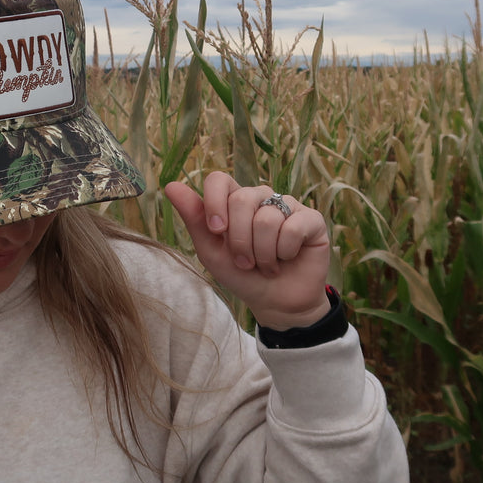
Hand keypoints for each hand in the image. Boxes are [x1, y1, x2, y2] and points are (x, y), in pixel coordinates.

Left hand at [164, 173, 331, 329]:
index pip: (219, 179)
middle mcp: (261, 197)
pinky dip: (285, 250)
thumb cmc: (242, 276)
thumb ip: (194, 218)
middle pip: (242, 199)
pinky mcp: (312, 219)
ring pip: (267, 217)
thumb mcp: (212, 251)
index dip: (215, 202)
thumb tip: (170, 185)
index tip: (217, 231)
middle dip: (239, 240)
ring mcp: (288, 205)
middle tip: (245, 261)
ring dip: (262, 252)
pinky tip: (287, 257)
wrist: (276, 303)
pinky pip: (293, 226)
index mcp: (234, 201)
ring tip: (266, 265)